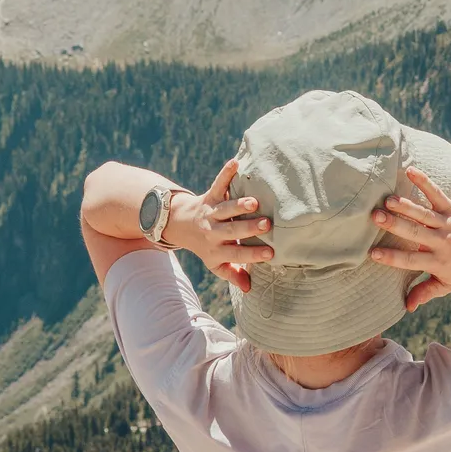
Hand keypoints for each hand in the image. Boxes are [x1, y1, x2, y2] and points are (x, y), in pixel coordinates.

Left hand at [163, 159, 272, 293]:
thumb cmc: (206, 245)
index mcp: (216, 250)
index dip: (252, 255)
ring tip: (254, 202)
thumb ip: (232, 273)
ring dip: (238, 206)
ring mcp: (210, 212)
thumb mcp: (215, 263)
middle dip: (248, 229)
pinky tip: (236, 162)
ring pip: (224, 209)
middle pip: (231, 231)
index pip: (236, 255)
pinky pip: (217, 184)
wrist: (179, 224)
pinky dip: (226, 173)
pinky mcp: (209, 195)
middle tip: (267, 225)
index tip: (271, 253)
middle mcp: (213, 231)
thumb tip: (249, 288)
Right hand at [369, 167, 450, 309]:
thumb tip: (406, 307)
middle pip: (415, 234)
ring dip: (406, 206)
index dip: (392, 258)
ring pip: (424, 214)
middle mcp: (441, 242)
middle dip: (395, 225)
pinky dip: (425, 182)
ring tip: (387, 199)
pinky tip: (411, 171)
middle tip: (375, 217)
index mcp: (436, 262)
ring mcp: (448, 224)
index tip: (372, 254)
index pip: (410, 261)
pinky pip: (438, 194)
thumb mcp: (447, 284)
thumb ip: (425, 293)